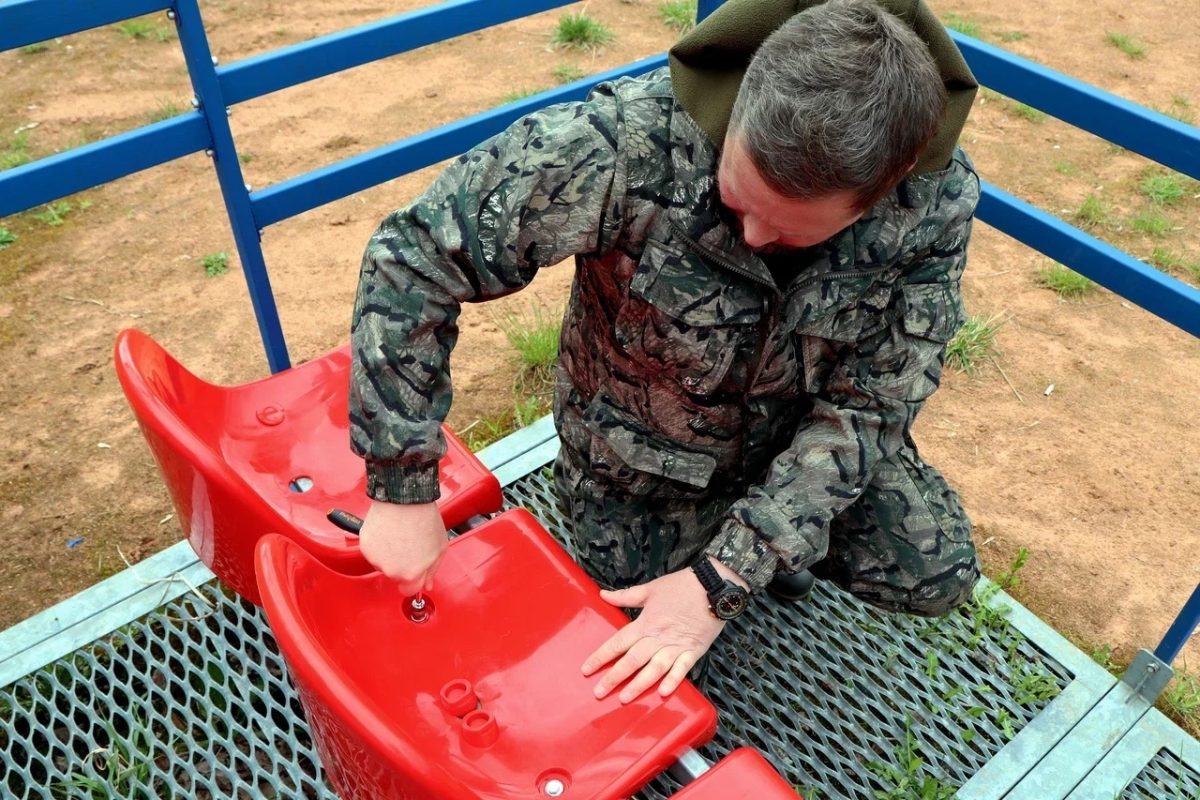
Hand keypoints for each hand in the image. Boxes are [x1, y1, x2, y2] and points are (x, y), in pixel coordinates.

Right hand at [357, 500, 446, 594]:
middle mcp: (391, 570)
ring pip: (383, 563)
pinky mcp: (365, 546)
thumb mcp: (439, 548)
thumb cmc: (424, 519)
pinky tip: (389, 531)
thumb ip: (432, 570)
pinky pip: (373, 550)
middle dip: (402, 565)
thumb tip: (427, 584)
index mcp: (410, 574)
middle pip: (395, 575)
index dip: (414, 579)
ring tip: (400, 535)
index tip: (415, 570)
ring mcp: (375, 559)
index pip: (408, 591)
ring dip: (389, 554)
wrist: (405, 498)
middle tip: (410, 544)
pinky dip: (379, 543)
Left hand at [581, 558, 746, 703]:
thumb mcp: (650, 589)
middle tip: (599, 692)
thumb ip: (625, 596)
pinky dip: (674, 680)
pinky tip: (664, 693)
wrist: (713, 586)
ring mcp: (676, 646)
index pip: (618, 642)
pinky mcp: (693, 651)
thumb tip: (603, 595)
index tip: (587, 669)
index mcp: (645, 622)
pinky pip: (682, 669)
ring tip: (624, 698)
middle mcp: (658, 637)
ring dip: (639, 685)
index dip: (601, 656)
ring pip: (654, 669)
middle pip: (632, 660)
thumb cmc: (681, 586)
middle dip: (615, 677)